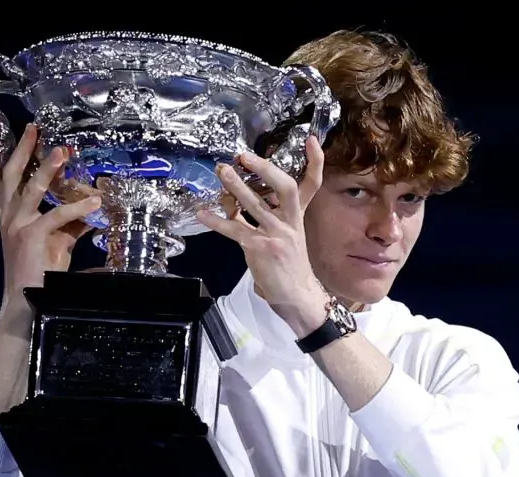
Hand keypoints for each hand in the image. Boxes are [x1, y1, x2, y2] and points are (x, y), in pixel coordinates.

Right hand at [0, 124, 101, 305]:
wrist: (28, 300)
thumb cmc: (40, 270)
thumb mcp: (55, 238)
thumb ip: (70, 220)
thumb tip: (91, 205)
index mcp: (9, 214)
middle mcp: (9, 216)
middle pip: (10, 174)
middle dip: (21, 149)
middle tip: (33, 128)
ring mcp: (18, 224)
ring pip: (30, 188)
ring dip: (47, 169)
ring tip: (61, 152)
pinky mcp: (32, 236)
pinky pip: (57, 215)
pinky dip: (78, 208)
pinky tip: (95, 203)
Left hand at [197, 137, 328, 334]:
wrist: (296, 295)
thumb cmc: (285, 264)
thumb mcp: (280, 235)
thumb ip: (257, 216)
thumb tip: (229, 200)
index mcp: (297, 216)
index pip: (312, 184)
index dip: (315, 162)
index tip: (311, 139)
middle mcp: (290, 221)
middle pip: (285, 187)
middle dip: (265, 169)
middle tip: (244, 156)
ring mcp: (277, 235)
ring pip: (256, 205)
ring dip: (236, 187)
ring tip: (222, 171)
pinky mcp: (261, 248)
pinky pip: (236, 230)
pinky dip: (217, 221)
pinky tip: (203, 213)